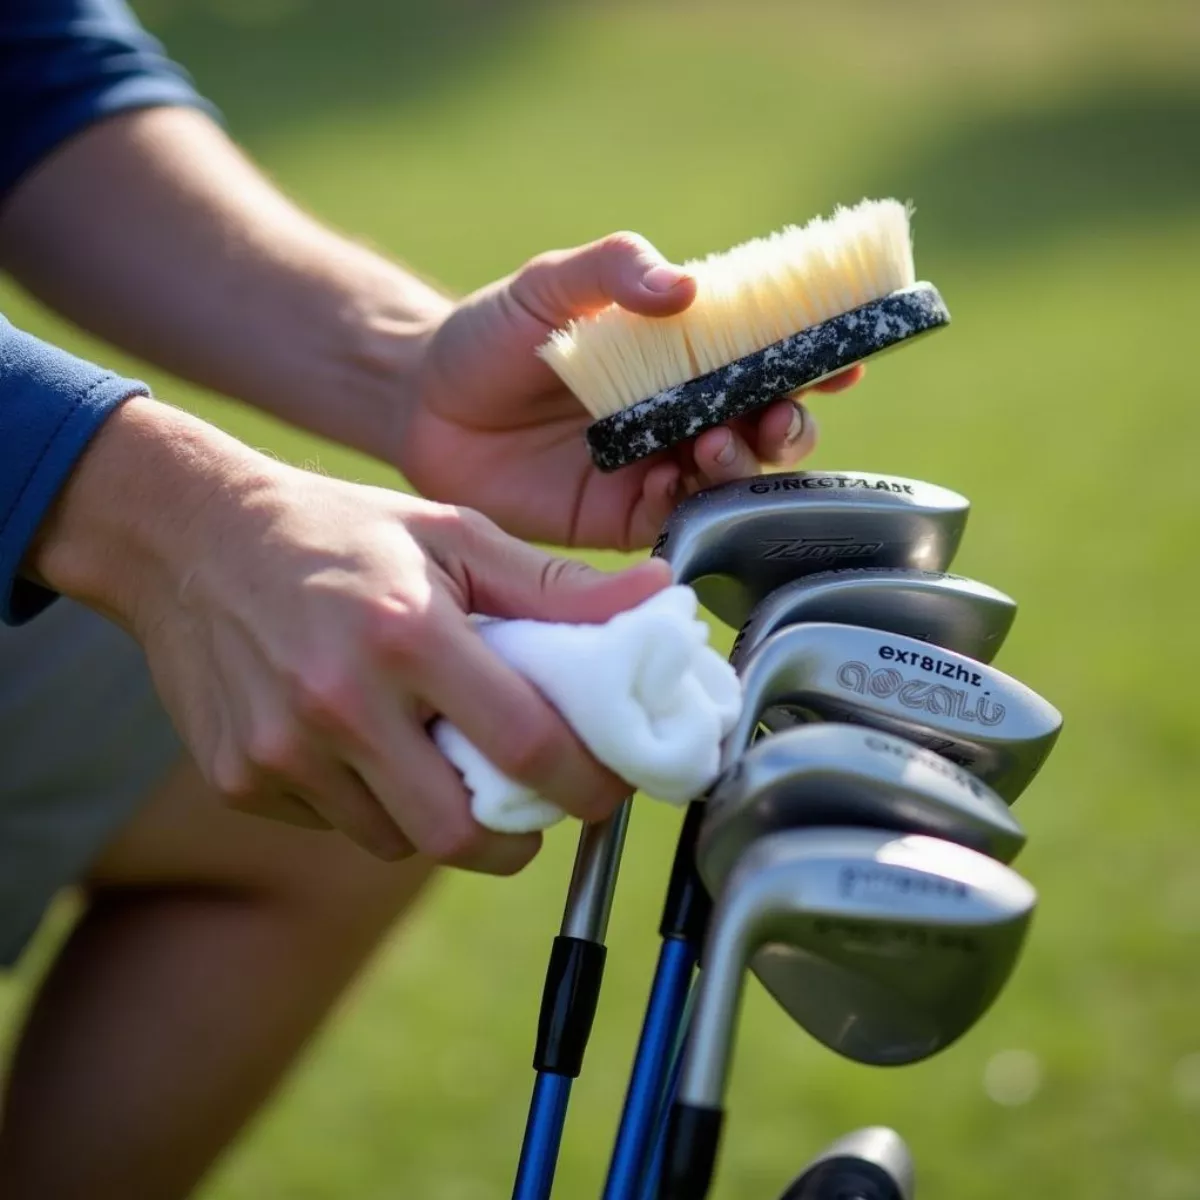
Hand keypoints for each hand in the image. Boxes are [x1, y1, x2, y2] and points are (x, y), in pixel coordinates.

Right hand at [33, 399, 670, 870]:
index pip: (526, 745)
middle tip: (531, 805)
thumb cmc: (337, 531)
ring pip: (395, 840)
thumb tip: (658, 598)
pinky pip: (334, 824)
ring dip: (438, 818)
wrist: (189, 534)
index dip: (585, 783)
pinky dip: (370, 804)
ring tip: (444, 762)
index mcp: (407, 635)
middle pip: (458, 832)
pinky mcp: (240, 778)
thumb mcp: (452, 535)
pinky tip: (369, 749)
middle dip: (515, 839)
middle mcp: (340, 703)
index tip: (605, 787)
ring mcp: (282, 750)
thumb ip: (557, 586)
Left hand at [398, 232, 861, 549]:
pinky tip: (677, 483)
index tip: (844, 360)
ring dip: (744, 463)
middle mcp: (683, 415)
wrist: (424, 404)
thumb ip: (614, 269)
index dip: (814, 360)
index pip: (766, 358)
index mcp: (683, 355)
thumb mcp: (551, 284)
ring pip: (732, 478)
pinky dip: (692, 505)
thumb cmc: (492, 334)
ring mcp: (657, 468)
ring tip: (720, 445)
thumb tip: (686, 289)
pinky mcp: (622, 517)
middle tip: (778, 415)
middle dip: (789, 424)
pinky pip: (678, 519)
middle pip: (766, 427)